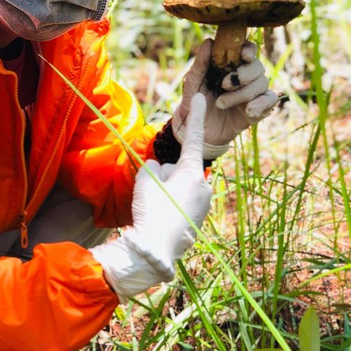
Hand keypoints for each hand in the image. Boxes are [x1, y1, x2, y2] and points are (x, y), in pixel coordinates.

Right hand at [91, 94, 211, 299]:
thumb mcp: (145, 181)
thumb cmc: (150, 212)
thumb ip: (154, 167)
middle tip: (153, 195)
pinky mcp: (200, 220)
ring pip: (182, 188)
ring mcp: (204, 205)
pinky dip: (173, 208)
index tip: (200, 97)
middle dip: (168, 175)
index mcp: (193, 173)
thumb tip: (163, 171)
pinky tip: (162, 221)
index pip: (193, 138)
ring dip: (170, 192)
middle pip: (181, 169)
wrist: (154, 252)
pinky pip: (184, 204)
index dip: (195, 116)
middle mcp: (205, 186)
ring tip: (156, 211)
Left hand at [172, 39, 277, 152]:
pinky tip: (248, 111)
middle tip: (223, 85)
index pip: (248, 50)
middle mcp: (244, 77)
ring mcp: (252, 92)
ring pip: (262, 83)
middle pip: (258, 66)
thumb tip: (209, 41)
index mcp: (230, 65)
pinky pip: (270, 100)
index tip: (243, 55)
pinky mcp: (258, 108)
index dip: (249, 50)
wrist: (196, 131)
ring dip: (242, 93)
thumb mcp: (193, 83)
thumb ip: (200, 64)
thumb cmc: (194, 103)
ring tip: (221, 103)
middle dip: (243, 75)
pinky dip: (262, 104)